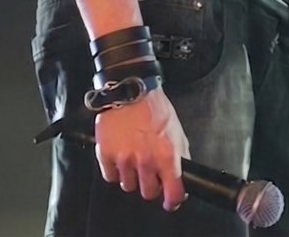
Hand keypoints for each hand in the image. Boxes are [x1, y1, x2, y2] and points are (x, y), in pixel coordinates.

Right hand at [94, 86, 190, 211]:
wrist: (129, 87)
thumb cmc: (153, 106)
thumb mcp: (176, 129)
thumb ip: (180, 154)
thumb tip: (182, 174)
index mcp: (166, 155)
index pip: (173, 193)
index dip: (173, 200)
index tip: (171, 201)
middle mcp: (145, 160)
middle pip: (148, 192)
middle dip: (150, 183)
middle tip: (148, 169)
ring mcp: (124, 159)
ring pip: (128, 185)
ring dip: (131, 175)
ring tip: (132, 156)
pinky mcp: (106, 154)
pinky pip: (110, 176)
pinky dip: (114, 169)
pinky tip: (119, 154)